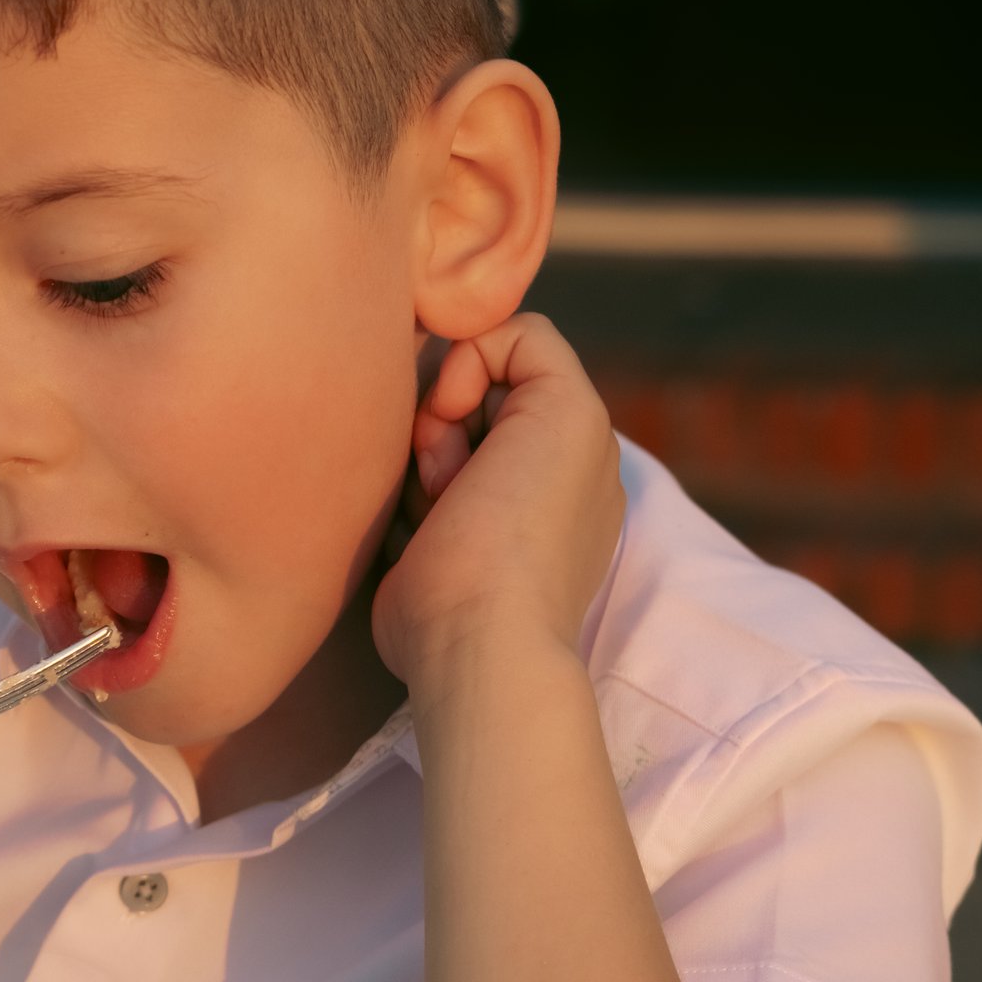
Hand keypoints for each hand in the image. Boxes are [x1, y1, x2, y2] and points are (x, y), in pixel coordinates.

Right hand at [372, 313, 624, 682]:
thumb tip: (462, 370)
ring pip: (425, 434)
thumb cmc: (519, 525)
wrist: (473, 634)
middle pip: (461, 391)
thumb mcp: (563, 408)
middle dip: (441, 418)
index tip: (459, 406)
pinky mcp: (439, 542)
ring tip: (435, 507)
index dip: (472, 364)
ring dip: (421, 459)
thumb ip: (529, 347)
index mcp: (576, 437)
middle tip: (449, 470)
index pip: (509, 348)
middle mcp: (538, 467)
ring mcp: (486, 508)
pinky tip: (417, 531)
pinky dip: (406, 496)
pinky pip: (406, 484)